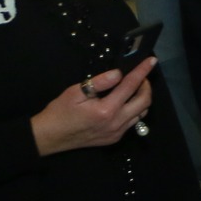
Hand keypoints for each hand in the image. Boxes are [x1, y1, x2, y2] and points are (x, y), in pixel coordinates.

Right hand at [31, 59, 156, 155]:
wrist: (50, 137)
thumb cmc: (60, 112)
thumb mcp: (75, 92)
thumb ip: (99, 82)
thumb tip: (118, 73)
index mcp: (106, 110)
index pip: (131, 86)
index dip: (142, 71)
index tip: (151, 61)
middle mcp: (116, 122)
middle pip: (144, 101)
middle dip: (146, 86)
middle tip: (140, 77)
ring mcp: (117, 133)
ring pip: (141, 114)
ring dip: (142, 99)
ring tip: (133, 89)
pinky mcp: (114, 138)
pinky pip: (132, 123)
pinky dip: (134, 110)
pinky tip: (123, 103)